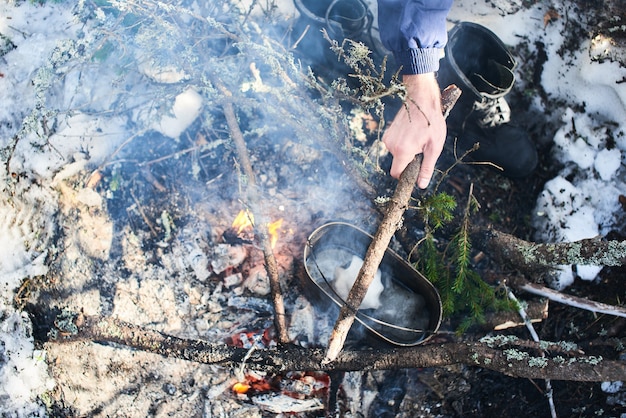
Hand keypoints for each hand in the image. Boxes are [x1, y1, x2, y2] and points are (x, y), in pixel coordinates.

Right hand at [382, 73, 445, 188]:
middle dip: (409, 160)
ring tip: (418, 137)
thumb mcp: (434, 147)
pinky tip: (412, 132)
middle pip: (398, 163)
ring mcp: (387, 138)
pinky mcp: (387, 132)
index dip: (405, 175)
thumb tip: (421, 185)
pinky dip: (403, 143)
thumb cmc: (431, 121)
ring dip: (406, 150)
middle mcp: (390, 145)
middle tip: (422, 147)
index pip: (396, 174)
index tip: (415, 170)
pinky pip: (394, 145)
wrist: (421, 98)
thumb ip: (426, 168)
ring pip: (396, 154)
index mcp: (402, 151)